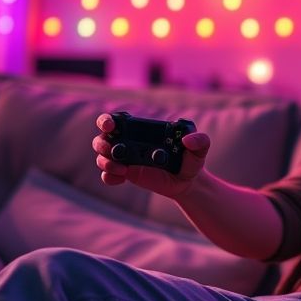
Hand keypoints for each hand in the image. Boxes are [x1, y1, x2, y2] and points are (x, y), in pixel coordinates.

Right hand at [92, 113, 208, 197]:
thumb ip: (200, 140)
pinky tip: (122, 179)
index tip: (110, 125)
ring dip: (106, 162)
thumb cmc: (191, 158)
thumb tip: (188, 140)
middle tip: (112, 149)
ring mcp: (126, 159)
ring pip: (101, 157)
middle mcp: (129, 142)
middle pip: (102, 138)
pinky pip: (108, 176)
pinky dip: (109, 177)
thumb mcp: (200, 148)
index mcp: (141, 130)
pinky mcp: (126, 175)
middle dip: (101, 143)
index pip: (116, 120)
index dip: (106, 121)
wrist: (188, 181)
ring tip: (123, 169)